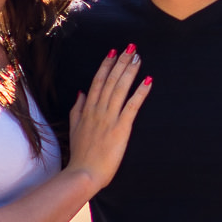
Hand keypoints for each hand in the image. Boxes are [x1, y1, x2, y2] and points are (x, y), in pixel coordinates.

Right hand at [66, 45, 150, 188]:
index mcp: (87, 110)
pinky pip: (132, 106)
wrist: (83, 173)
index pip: (97, 82)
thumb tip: (81, 92)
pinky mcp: (121, 128)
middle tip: (131, 47)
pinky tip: (148, 80)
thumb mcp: (74, 128)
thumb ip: (77, 109)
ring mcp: (109, 118)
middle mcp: (98, 110)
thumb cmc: (81, 154)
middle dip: (121, 63)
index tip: (113, 52)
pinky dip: (140, 92)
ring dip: (130, 72)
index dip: (106, 65)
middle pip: (110, 81)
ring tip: (138, 58)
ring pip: (120, 89)